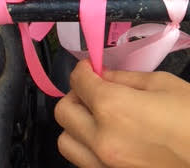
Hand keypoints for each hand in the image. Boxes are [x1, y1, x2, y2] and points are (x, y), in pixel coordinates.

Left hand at [55, 60, 189, 167]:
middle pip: (64, 112)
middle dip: (77, 97)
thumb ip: (125, 79)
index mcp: (113, 109)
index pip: (77, 81)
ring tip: (100, 120)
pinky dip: (90, 150)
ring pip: (68, 143)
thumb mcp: (163, 86)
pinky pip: (85, 164)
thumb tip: (101, 75)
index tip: (92, 70)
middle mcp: (102, 141)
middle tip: (96, 92)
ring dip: (78, 127)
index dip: (84, 71)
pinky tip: (112, 141)